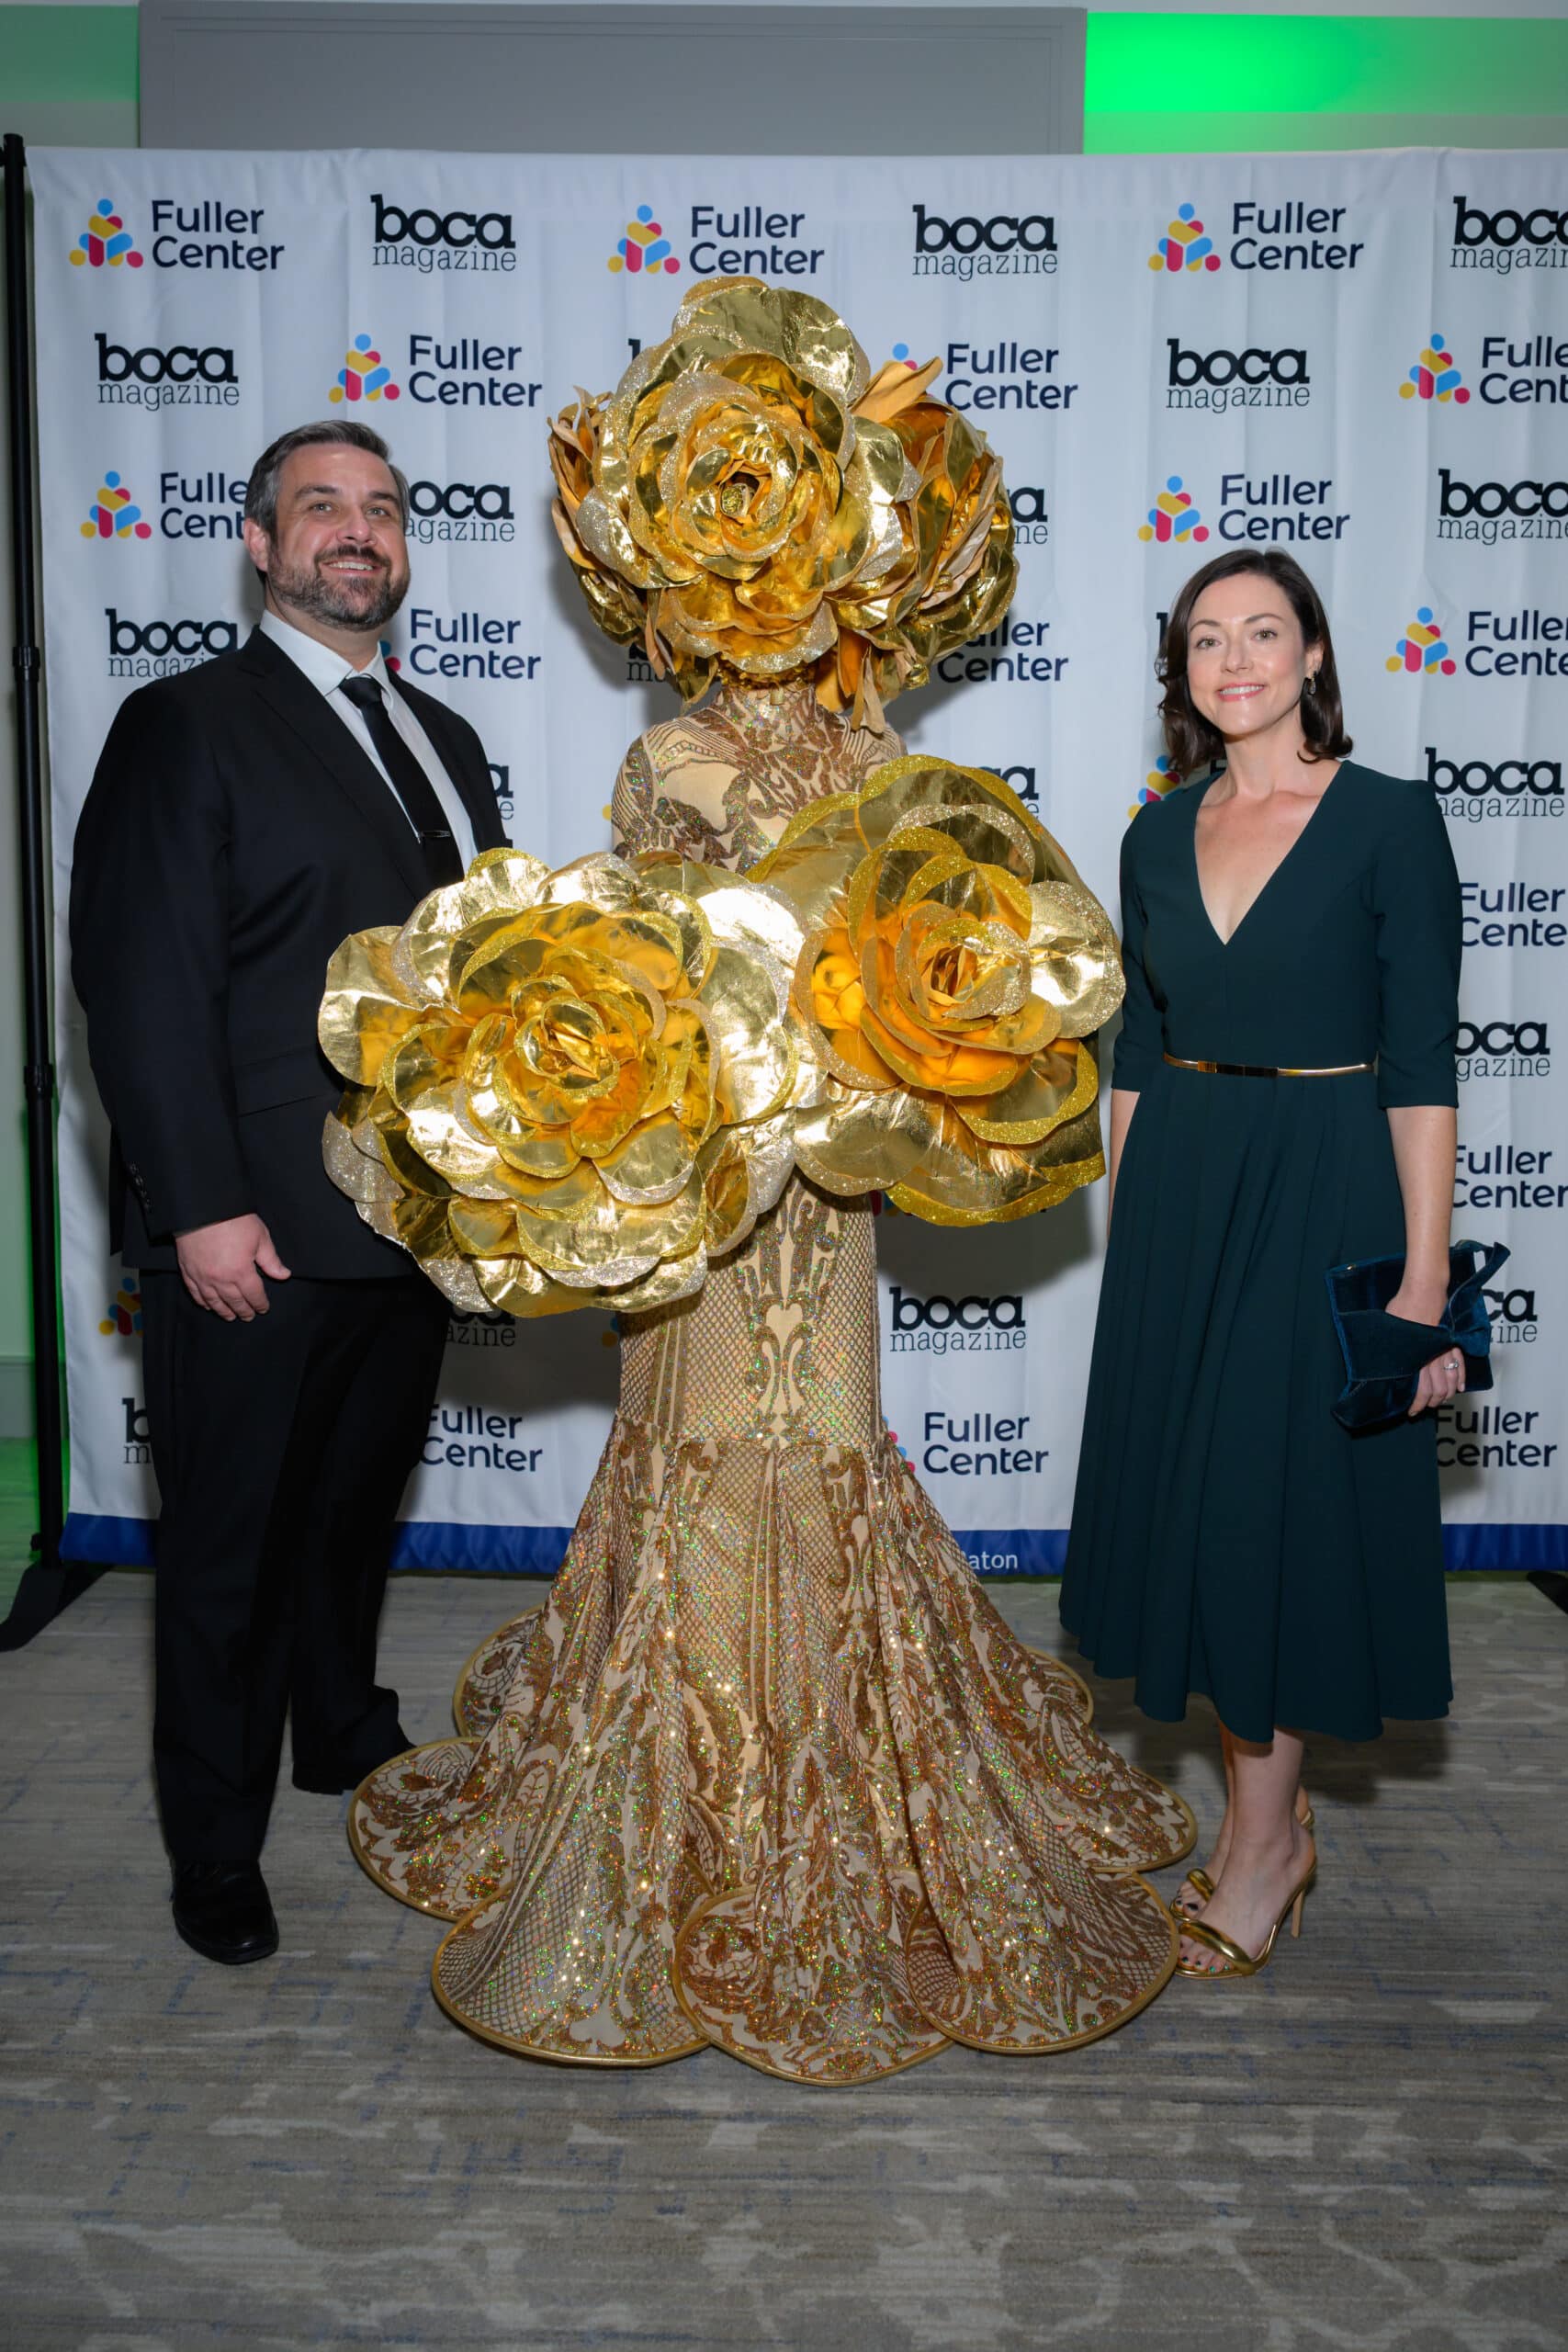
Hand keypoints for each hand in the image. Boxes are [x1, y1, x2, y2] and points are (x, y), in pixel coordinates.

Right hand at [174, 1215, 290, 1320]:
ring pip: (214, 1301)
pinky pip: (195, 1293)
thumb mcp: (260, 1237)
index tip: (263, 1308)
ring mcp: (202, 1277)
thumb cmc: (233, 1219)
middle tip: (248, 1316)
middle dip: (243, 1310)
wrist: (202, 1207)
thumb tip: (284, 1275)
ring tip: (230, 1317)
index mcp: (241, 1272)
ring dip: (224, 1311)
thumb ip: (271, 1260)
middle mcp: (221, 1279)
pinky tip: (208, 1305)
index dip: (260, 1303)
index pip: (254, 1295)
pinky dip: (203, 1301)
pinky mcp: (188, 1271)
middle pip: (234, 1302)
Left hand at [1386, 1281, 1464, 1417]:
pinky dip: (1460, 1379)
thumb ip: (1390, 1351)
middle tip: (1423, 1408)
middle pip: (1436, 1390)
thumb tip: (1380, 1365)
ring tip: (1439, 1401)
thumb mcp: (1388, 1331)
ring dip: (1445, 1395)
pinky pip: (1460, 1365)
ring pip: (1449, 1381)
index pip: (1418, 1390)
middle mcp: (1432, 1358)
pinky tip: (1458, 1388)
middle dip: (1430, 1403)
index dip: (1415, 1404)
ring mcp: (1445, 1350)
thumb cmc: (1402, 1307)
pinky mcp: (1453, 1342)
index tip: (1410, 1411)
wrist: (1423, 1291)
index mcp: (1415, 1357)